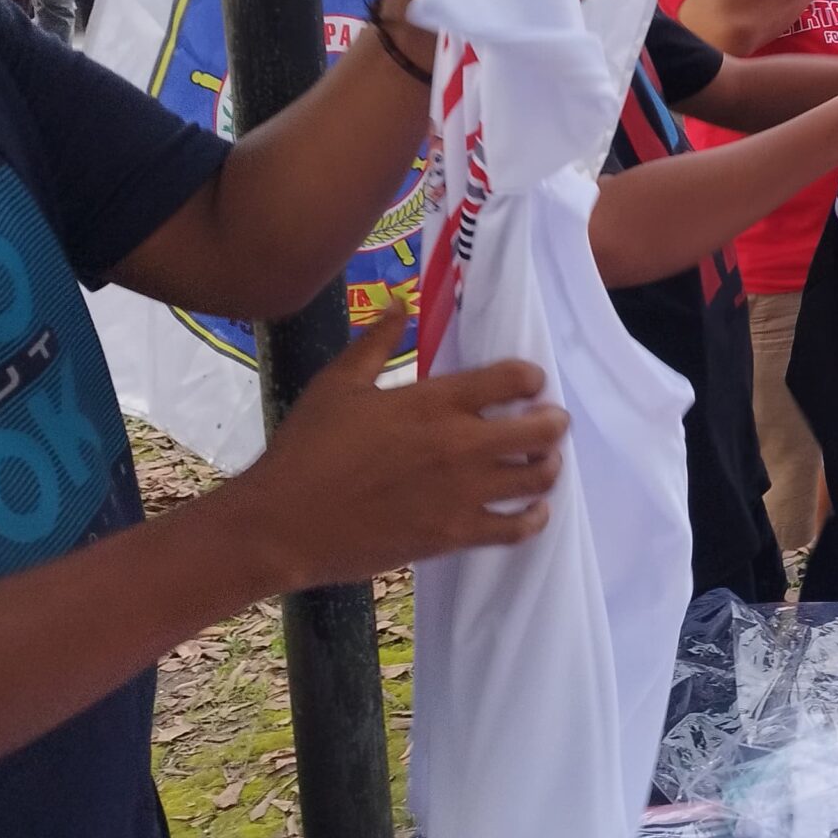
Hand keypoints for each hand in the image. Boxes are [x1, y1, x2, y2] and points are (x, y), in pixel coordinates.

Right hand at [220, 306, 568, 589]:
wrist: (284, 524)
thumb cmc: (308, 449)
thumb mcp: (338, 384)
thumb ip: (376, 341)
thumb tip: (398, 302)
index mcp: (434, 401)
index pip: (513, 378)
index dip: (531, 378)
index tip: (529, 383)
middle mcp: (461, 444)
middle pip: (541, 429)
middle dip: (553, 421)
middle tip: (549, 421)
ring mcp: (463, 493)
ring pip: (538, 477)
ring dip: (549, 465)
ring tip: (543, 462)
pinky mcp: (456, 535)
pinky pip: (517, 528)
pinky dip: (535, 517)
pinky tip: (535, 509)